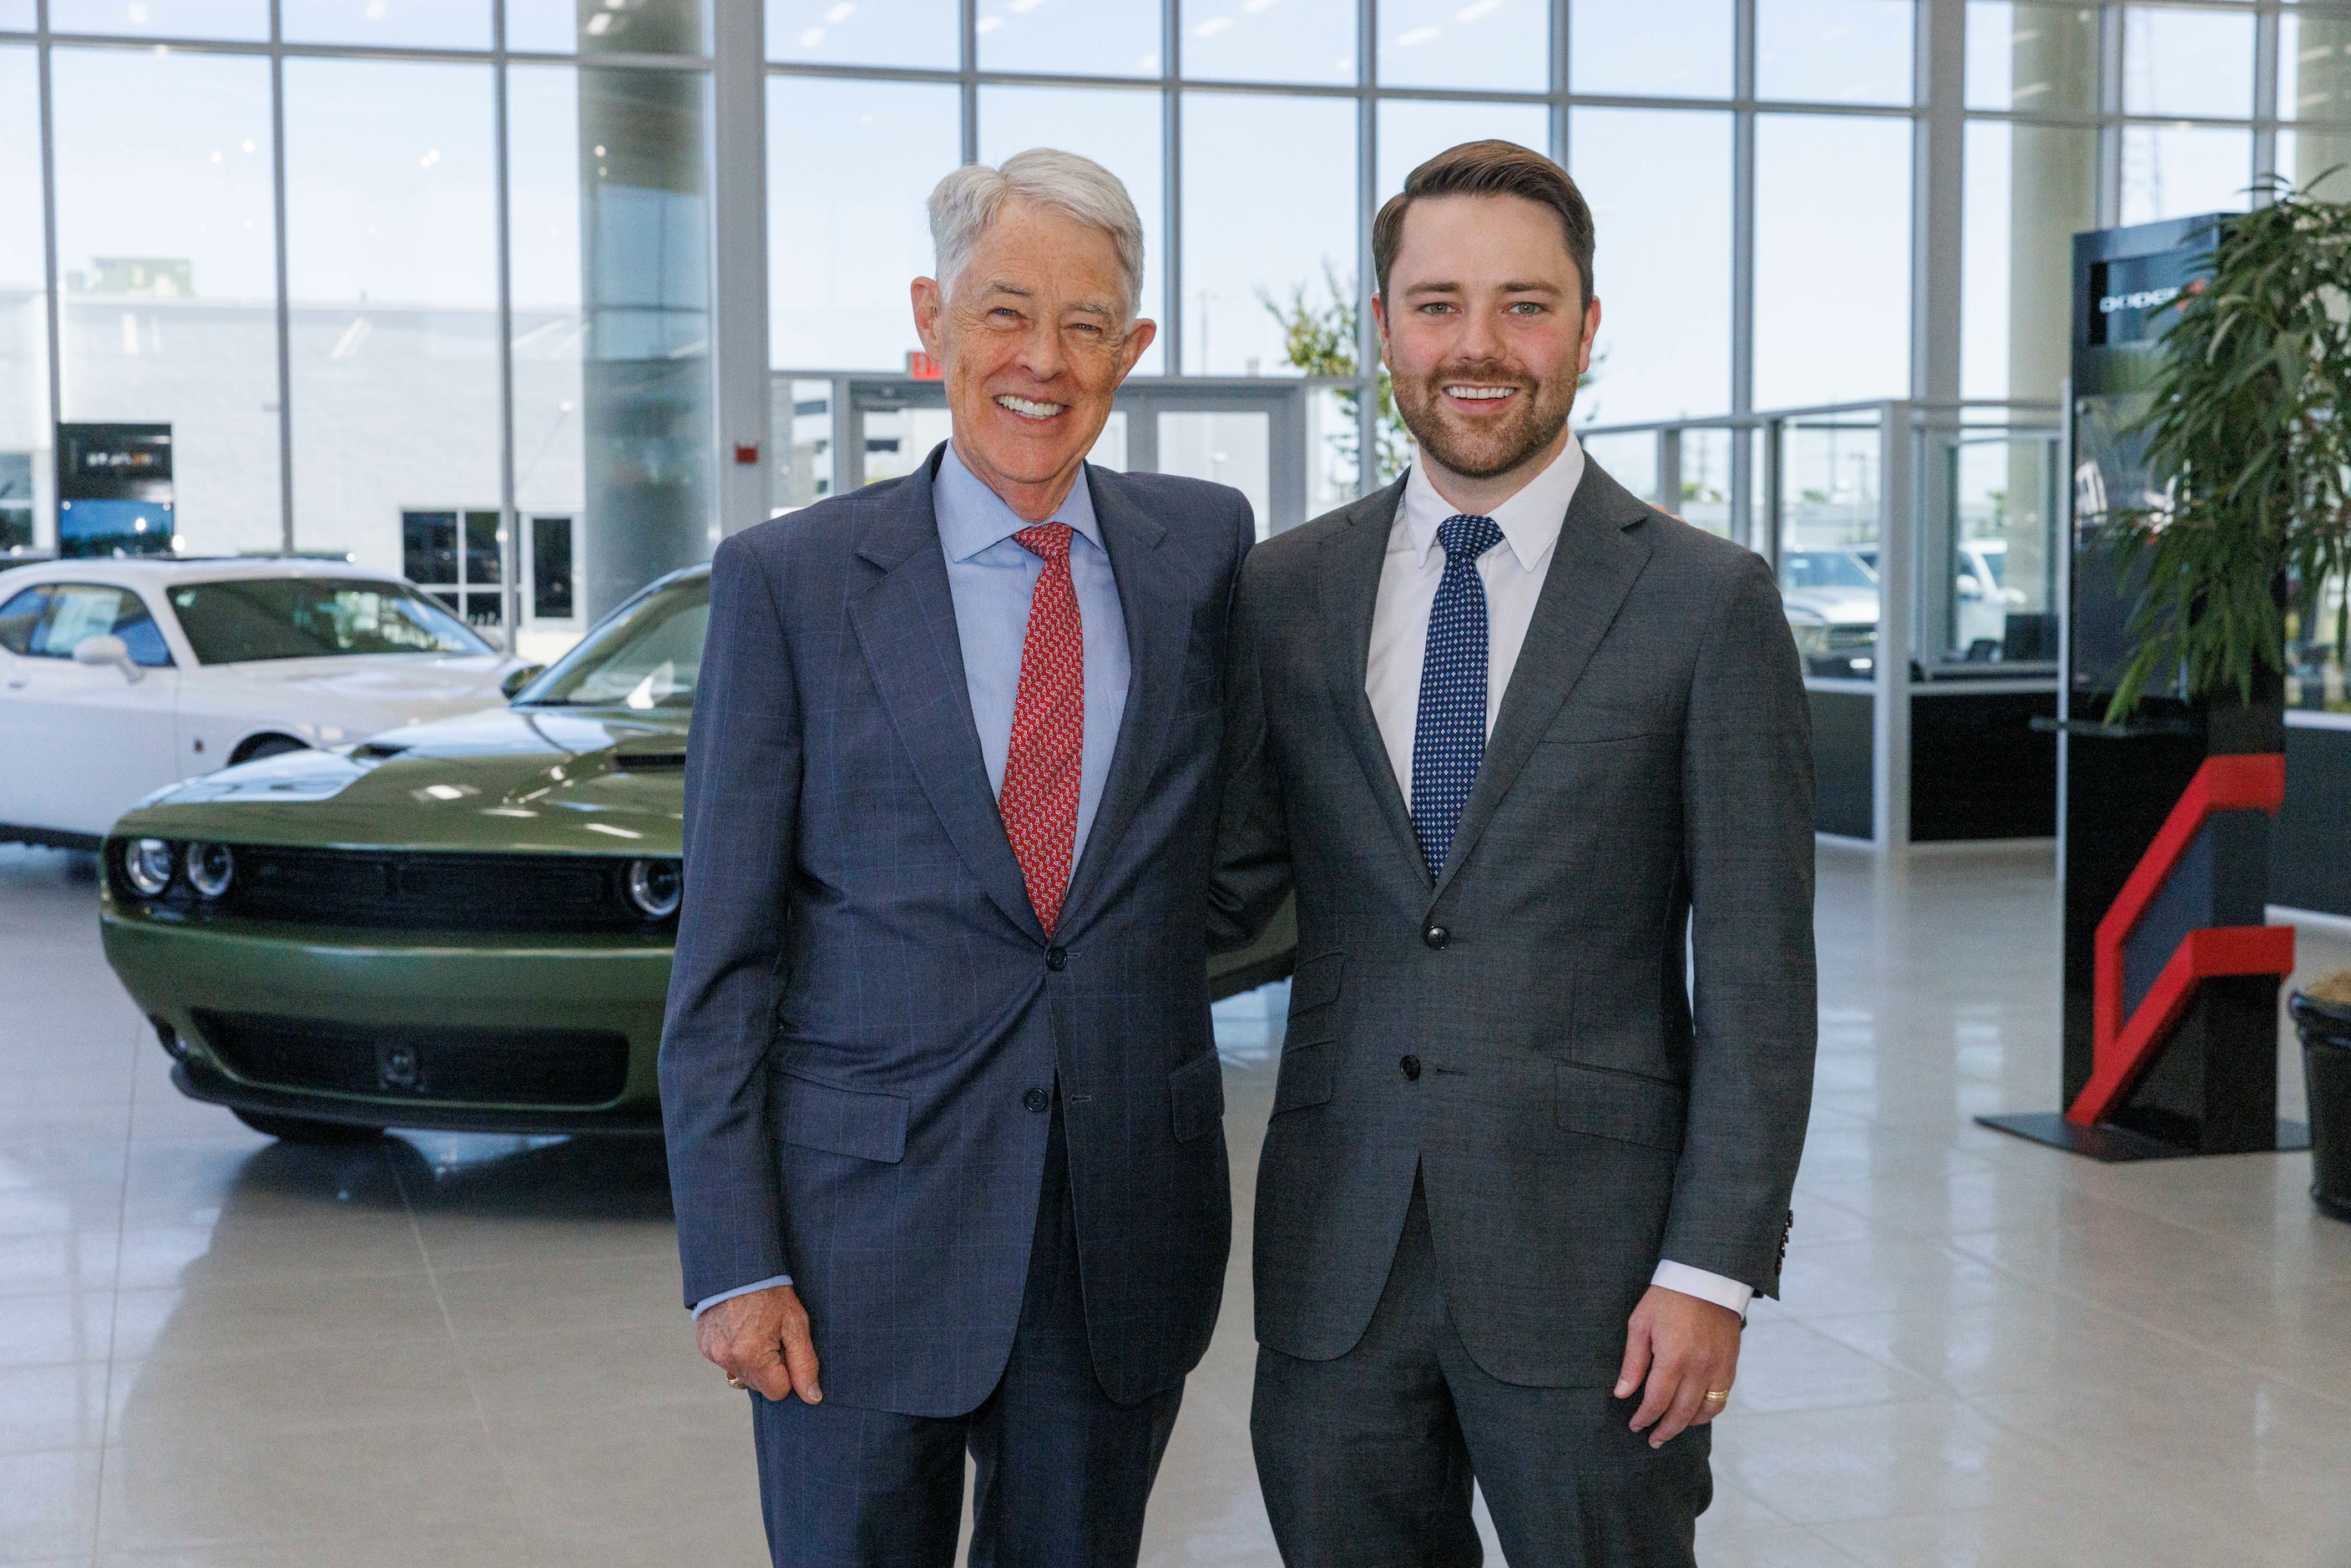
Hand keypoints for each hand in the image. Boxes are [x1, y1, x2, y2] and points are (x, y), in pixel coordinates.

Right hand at [698, 1283, 821, 1403]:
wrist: (739, 1267)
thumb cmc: (771, 1293)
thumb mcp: (796, 1324)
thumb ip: (805, 1364)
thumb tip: (812, 1397)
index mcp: (752, 1356)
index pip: (779, 1392)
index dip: (788, 1372)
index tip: (787, 1347)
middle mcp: (728, 1359)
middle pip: (760, 1386)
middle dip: (771, 1367)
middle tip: (773, 1335)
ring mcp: (713, 1354)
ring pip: (743, 1375)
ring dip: (753, 1361)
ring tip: (757, 1330)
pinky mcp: (705, 1346)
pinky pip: (728, 1362)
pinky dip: (737, 1352)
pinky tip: (742, 1329)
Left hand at [1614, 1284, 1740, 1448]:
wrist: (1706, 1277)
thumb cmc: (1668, 1298)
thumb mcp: (1641, 1324)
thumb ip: (1633, 1362)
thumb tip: (1622, 1393)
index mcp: (1674, 1358)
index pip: (1657, 1401)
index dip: (1644, 1417)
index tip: (1635, 1425)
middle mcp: (1699, 1368)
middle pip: (1682, 1413)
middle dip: (1665, 1430)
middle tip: (1653, 1440)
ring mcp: (1719, 1367)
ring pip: (1706, 1411)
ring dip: (1688, 1425)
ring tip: (1672, 1428)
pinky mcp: (1731, 1364)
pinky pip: (1722, 1398)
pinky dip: (1708, 1411)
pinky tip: (1695, 1413)